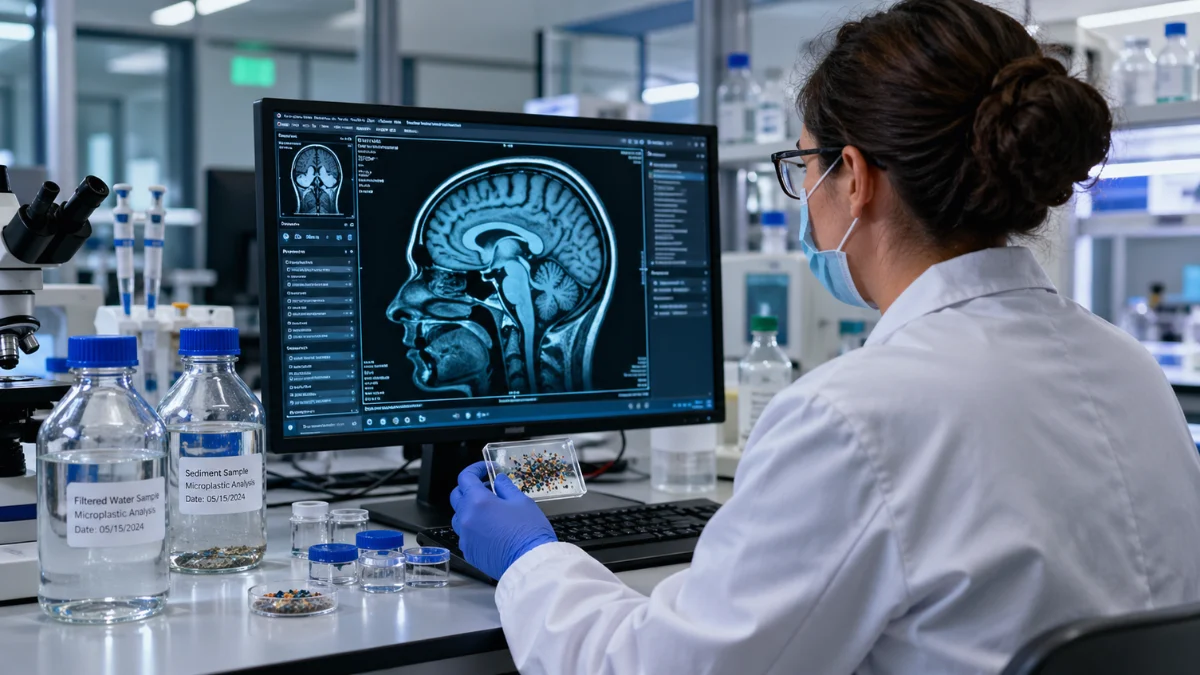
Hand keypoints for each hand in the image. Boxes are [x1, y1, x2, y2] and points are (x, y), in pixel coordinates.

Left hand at [450, 461, 557, 579]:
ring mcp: (466, 537)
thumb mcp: (521, 501)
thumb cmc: (529, 532)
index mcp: (478, 502)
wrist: (529, 563)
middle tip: (488, 487)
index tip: (486, 469)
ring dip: (469, 508)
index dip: (475, 469)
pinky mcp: (469, 552)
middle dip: (470, 488)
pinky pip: (465, 534)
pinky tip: (490, 528)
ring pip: (458, 516)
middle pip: (457, 496)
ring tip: (489, 509)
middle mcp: (466, 519)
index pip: (466, 477)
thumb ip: (505, 487)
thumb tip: (498, 481)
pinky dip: (473, 527)